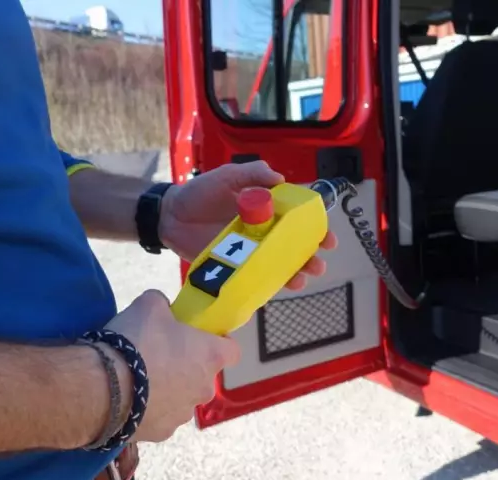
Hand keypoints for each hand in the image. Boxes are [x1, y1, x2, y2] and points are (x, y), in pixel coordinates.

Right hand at [103, 289, 239, 442]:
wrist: (105, 388)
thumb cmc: (137, 342)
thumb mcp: (148, 306)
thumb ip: (162, 304)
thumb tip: (161, 307)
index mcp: (210, 357)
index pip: (232, 351)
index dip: (217, 342)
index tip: (198, 337)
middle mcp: (204, 389)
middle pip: (203, 375)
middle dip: (185, 366)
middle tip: (158, 355)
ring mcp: (184, 414)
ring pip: (181, 398)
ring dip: (166, 390)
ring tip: (137, 379)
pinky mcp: (162, 433)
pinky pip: (159, 417)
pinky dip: (148, 409)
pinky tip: (127, 400)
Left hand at [158, 161, 337, 290]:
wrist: (171, 216)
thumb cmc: (200, 192)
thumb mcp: (228, 176)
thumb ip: (252, 173)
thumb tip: (280, 178)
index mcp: (268, 209)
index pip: (298, 219)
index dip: (316, 228)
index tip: (327, 236)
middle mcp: (264, 232)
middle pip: (295, 246)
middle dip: (311, 256)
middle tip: (318, 262)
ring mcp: (251, 252)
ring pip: (280, 265)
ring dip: (295, 273)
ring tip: (302, 279)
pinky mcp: (236, 267)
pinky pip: (257, 278)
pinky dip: (270, 285)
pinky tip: (278, 288)